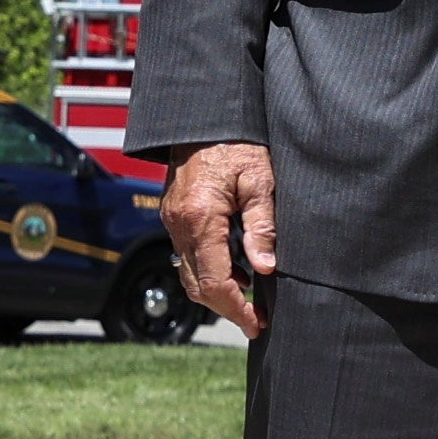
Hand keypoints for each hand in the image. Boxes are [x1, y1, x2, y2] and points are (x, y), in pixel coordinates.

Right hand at [161, 141, 276, 336]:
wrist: (204, 115)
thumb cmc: (237, 141)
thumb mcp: (260, 181)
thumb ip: (262, 226)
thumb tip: (266, 267)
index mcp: (200, 217)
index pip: (214, 282)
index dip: (236, 308)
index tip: (258, 322)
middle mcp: (178, 224)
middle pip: (197, 286)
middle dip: (227, 307)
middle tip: (258, 318)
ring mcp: (171, 220)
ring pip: (190, 274)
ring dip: (218, 289)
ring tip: (251, 293)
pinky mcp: (173, 215)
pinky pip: (188, 254)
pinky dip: (210, 269)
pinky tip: (236, 267)